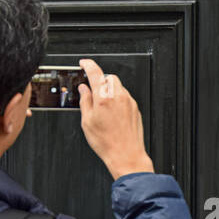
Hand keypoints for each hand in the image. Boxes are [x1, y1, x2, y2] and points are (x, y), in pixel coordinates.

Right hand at [77, 58, 154, 178]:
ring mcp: (129, 101)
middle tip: (93, 92)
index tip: (84, 63)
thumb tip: (83, 89)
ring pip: (118, 86)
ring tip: (103, 108)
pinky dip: (117, 99)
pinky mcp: (135, 108)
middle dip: (100, 81)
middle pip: (108, 77)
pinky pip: (125, 96)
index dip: (88, 64)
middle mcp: (118, 96)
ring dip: (109, 90)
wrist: (126, 154)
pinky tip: (113, 114)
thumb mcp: (87, 122)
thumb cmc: (107, 142)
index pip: (95, 72)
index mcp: (103, 98)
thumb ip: (85, 101)